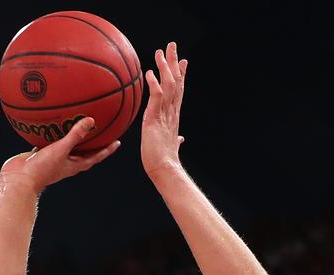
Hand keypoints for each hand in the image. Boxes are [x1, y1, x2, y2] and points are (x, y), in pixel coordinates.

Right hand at [0, 117, 120, 195]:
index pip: (95, 157)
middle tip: (102, 131)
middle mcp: (66, 162)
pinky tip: (49, 122)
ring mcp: (53, 159)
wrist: (19, 180)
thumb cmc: (42, 170)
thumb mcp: (61, 150)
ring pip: (67, 146)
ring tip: (77, 122)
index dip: (107, 150)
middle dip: (93, 142)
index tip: (117, 142)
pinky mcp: (41, 154)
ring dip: (72, 136)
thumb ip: (75, 135)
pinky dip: (51, 132)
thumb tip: (91, 121)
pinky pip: (49, 141)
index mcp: (74, 165)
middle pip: (84, 152)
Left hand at [141, 42, 187, 181]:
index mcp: (174, 117)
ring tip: (160, 52)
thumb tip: (181, 140)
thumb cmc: (164, 161)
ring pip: (169, 85)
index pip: (179, 91)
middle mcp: (172, 112)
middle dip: (175, 63)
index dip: (181, 75)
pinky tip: (150, 72)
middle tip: (172, 45)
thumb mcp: (171, 146)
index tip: (183, 62)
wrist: (164, 169)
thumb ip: (176, 140)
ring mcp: (165, 115)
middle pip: (176, 82)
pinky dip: (154, 83)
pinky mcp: (155, 119)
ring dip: (165, 67)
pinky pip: (157, 96)